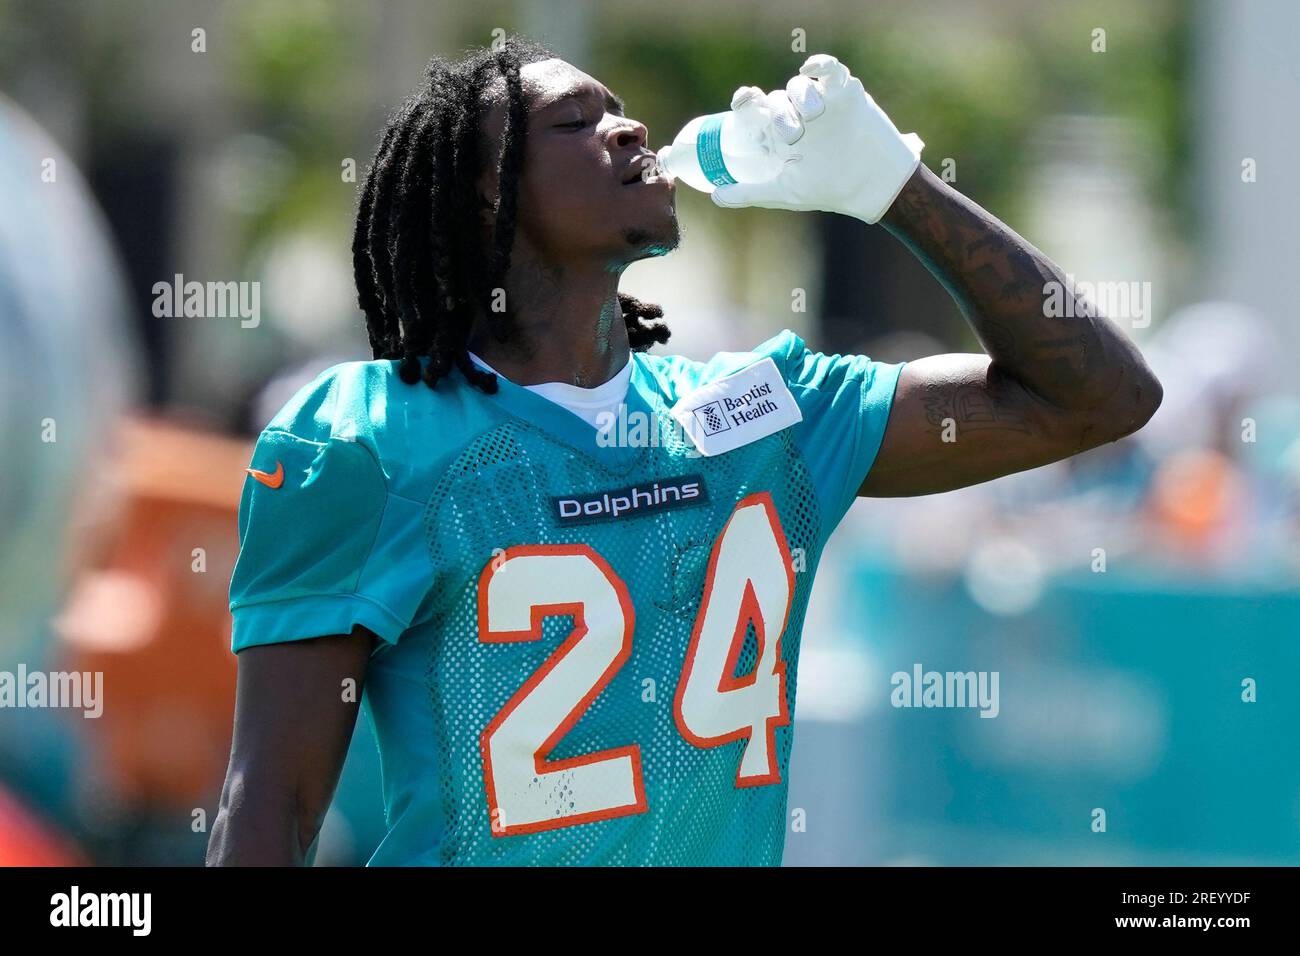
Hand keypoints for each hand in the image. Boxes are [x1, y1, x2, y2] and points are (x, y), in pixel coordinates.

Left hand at [711, 54, 923, 224]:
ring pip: (798, 85)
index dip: (745, 101)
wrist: (872, 184)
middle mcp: (797, 115)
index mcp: (779, 134)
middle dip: (779, 113)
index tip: (741, 101)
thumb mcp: (785, 192)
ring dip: (800, 97)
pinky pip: (830, 69)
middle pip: (775, 99)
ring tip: (812, 116)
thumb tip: (714, 197)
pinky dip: (821, 64)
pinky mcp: (845, 92)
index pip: (755, 110)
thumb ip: (750, 193)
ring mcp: (821, 102)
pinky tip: (812, 69)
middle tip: (792, 134)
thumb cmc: (829, 188)